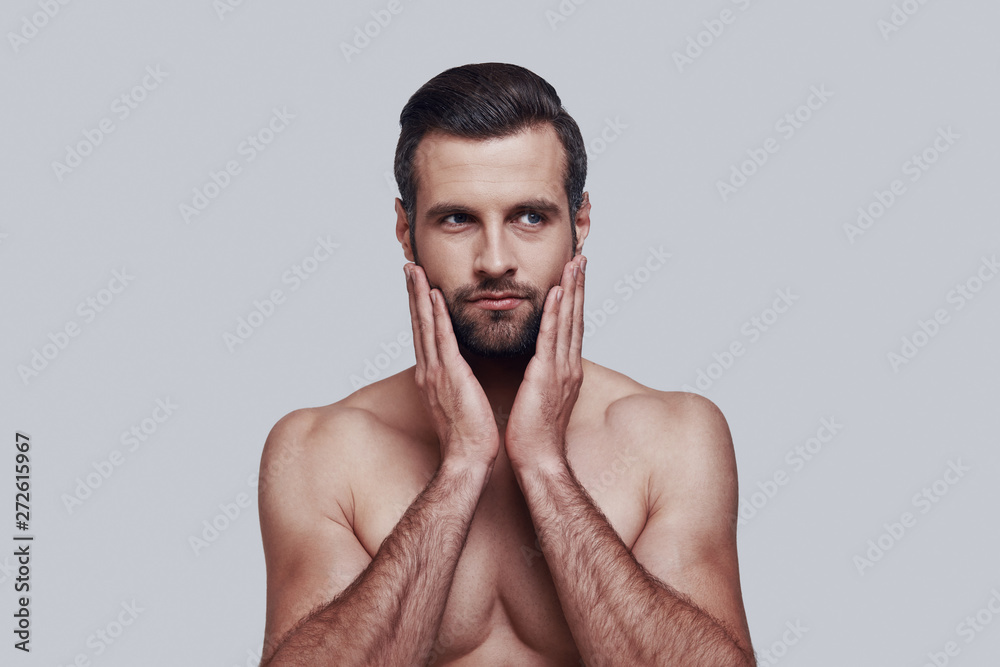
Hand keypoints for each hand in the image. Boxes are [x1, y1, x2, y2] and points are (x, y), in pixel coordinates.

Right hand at [405, 263, 500, 469]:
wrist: (468, 460)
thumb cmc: (469, 437)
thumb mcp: (461, 403)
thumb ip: (458, 384)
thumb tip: (461, 375)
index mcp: (433, 377)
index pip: (425, 335)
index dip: (420, 309)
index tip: (419, 286)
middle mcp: (429, 371)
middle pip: (419, 324)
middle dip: (414, 294)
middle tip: (410, 267)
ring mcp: (436, 372)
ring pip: (425, 325)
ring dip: (419, 296)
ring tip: (415, 270)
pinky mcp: (449, 376)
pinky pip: (441, 340)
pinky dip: (435, 317)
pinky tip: (433, 295)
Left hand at [504, 255, 585, 471]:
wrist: (538, 460)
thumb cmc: (535, 434)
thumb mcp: (540, 398)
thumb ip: (542, 377)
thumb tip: (538, 365)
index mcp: (565, 371)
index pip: (571, 327)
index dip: (574, 300)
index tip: (574, 275)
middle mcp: (568, 366)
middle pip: (575, 317)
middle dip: (578, 286)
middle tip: (580, 257)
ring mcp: (561, 370)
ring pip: (568, 322)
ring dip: (571, 290)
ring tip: (574, 263)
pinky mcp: (546, 376)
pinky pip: (551, 338)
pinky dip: (556, 314)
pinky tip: (557, 293)